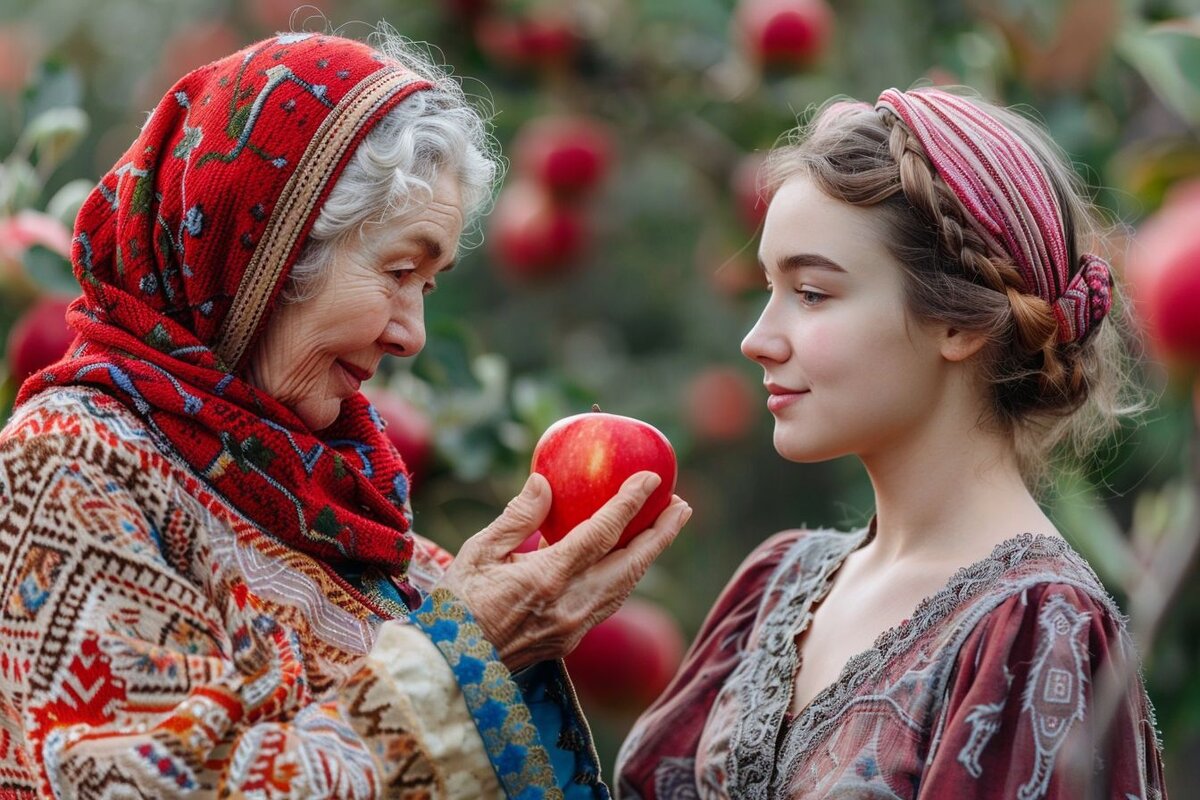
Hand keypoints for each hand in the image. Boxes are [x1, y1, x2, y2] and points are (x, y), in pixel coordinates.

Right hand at [437, 471, 690, 671]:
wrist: (449, 667)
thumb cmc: (456, 605)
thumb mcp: (477, 553)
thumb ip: (517, 518)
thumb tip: (545, 482)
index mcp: (545, 579)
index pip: (600, 535)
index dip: (629, 504)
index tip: (651, 478)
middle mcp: (569, 606)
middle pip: (631, 566)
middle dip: (661, 534)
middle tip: (681, 504)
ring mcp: (573, 628)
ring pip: (625, 587)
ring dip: (648, 555)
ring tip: (666, 526)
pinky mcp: (570, 641)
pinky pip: (609, 602)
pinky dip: (626, 576)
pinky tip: (629, 557)